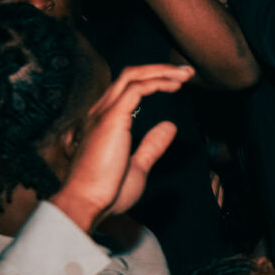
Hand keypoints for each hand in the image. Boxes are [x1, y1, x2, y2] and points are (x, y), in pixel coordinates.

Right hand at [51, 63, 193, 230]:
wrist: (87, 204)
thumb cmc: (106, 193)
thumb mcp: (136, 166)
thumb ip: (151, 145)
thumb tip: (169, 126)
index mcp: (102, 123)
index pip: (126, 89)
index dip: (152, 81)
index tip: (176, 85)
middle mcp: (99, 112)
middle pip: (129, 76)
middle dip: (160, 70)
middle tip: (186, 72)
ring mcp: (103, 113)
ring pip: (132, 76)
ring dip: (162, 71)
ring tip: (186, 74)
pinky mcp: (111, 118)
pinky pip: (136, 88)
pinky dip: (157, 82)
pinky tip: (175, 86)